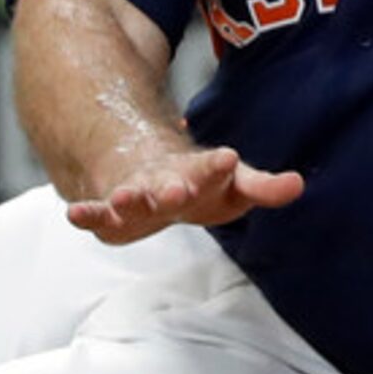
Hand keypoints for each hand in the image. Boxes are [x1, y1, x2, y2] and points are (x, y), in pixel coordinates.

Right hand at [66, 145, 301, 245]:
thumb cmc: (201, 181)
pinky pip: (98, 214)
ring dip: (130, 199)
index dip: (220, 168)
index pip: (216, 173)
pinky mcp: (112, 212)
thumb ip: (263, 186)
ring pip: (133, 198)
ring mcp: (138, 195)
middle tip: (177, 189)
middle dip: (175, 187)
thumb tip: (297, 185)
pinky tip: (75, 215)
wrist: (148, 167)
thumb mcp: (235, 185)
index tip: (228, 158)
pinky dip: (89, 215)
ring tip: (122, 200)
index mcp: (203, 176)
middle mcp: (168, 183)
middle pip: (172, 185)